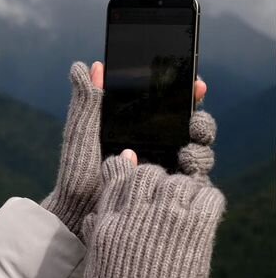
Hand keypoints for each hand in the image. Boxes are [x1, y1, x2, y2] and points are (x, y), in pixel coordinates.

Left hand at [42, 61, 207, 238]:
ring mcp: (166, 169)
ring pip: (200, 151)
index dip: (187, 93)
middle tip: (195, 120)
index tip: (196, 85)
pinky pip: (196, 179)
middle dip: (201, 120)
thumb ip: (87, 101)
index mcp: (138, 127)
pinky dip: (198, 171)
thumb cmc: (76, 172)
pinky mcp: (171, 192)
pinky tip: (187, 167)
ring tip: (187, 149)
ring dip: (202, 145)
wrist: (77, 213)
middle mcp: (156, 146)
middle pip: (192, 127)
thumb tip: (82, 65)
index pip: (170, 105)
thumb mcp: (83, 133)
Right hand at [82, 111, 225, 277]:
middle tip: (161, 204)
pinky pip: (209, 196)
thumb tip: (95, 212)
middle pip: (150, 172)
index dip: (126, 170)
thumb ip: (96, 230)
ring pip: (180, 181)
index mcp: (109, 218)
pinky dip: (208, 202)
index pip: (117, 171)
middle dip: (155, 183)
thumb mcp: (95, 262)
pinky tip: (202, 218)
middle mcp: (137, 212)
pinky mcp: (197, 229)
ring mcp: (168, 217)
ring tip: (182, 214)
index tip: (134, 184)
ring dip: (182, 193)